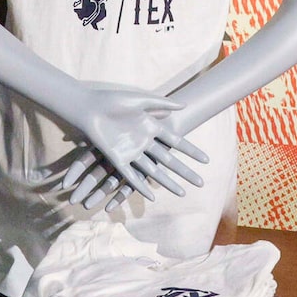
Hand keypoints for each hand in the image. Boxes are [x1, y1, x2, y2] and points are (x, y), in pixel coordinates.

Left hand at [50, 85, 209, 202]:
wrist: (91, 107)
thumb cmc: (115, 101)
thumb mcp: (142, 100)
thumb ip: (162, 103)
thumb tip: (183, 106)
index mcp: (151, 127)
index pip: (177, 142)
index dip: (191, 152)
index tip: (206, 160)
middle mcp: (144, 142)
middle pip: (169, 160)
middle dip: (185, 172)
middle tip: (200, 183)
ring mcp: (132, 152)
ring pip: (153, 171)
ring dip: (167, 182)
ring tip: (182, 194)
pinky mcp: (117, 159)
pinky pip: (131, 176)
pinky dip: (141, 186)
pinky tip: (152, 196)